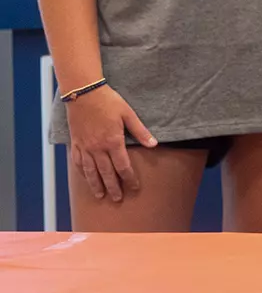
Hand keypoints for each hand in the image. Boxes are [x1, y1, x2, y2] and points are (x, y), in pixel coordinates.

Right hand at [66, 85, 156, 202]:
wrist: (83, 93)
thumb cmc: (108, 101)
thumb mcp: (128, 114)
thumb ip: (140, 131)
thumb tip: (154, 144)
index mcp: (113, 142)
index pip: (123, 166)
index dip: (129, 179)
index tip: (134, 188)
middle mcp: (98, 148)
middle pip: (106, 173)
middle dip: (113, 187)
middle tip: (118, 199)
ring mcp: (85, 146)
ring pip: (90, 171)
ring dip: (96, 184)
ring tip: (100, 195)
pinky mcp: (76, 142)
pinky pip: (78, 161)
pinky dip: (82, 172)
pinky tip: (85, 178)